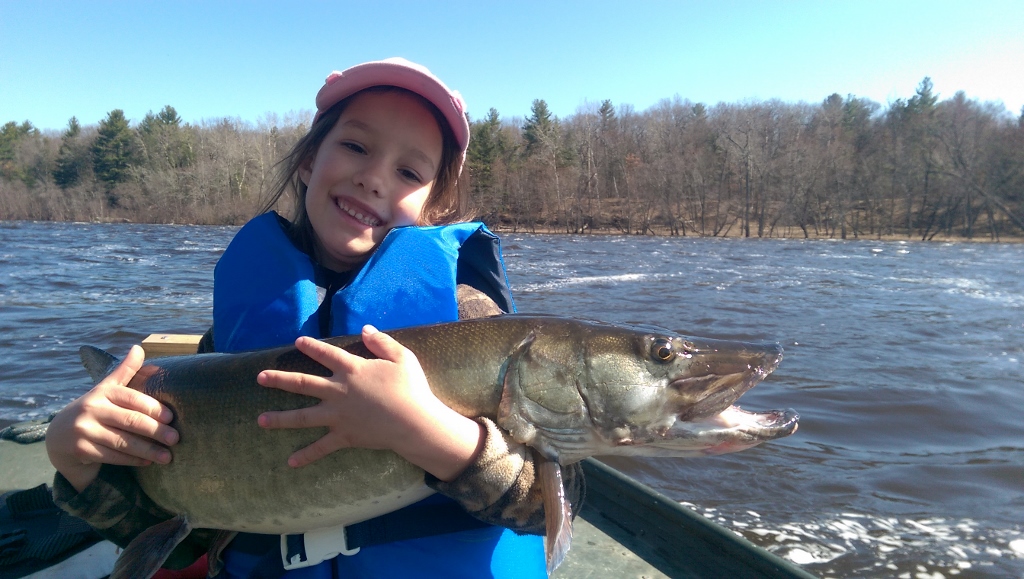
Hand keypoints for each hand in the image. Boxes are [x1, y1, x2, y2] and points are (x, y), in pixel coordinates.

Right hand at [46, 345, 178, 491]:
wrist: (59, 436)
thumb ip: (124, 371)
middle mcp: (91, 409)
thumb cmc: (94, 409)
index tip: (171, 417)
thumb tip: (138, 348)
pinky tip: (149, 462)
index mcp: (102, 392)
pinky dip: (133, 460)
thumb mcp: (106, 389)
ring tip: (168, 457)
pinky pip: (113, 457)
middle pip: (130, 421)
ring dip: (148, 450)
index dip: (153, 407)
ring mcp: (84, 430)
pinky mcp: (81, 450)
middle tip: (175, 439)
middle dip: (156, 431)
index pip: (131, 398)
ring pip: (123, 442)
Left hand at [257, 326, 483, 479]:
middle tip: (260, 377)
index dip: (312, 346)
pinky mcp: (344, 436)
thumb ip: (382, 341)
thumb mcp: (402, 357)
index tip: (297, 341)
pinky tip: (290, 462)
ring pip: (303, 417)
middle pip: (303, 383)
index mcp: (352, 370)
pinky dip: (307, 455)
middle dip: (279, 380)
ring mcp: (338, 416)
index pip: (326, 354)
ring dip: (280, 419)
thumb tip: (365, 329)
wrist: (414, 422)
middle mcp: (338, 391)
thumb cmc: (411, 388)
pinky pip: (322, 447)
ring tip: (260, 421)